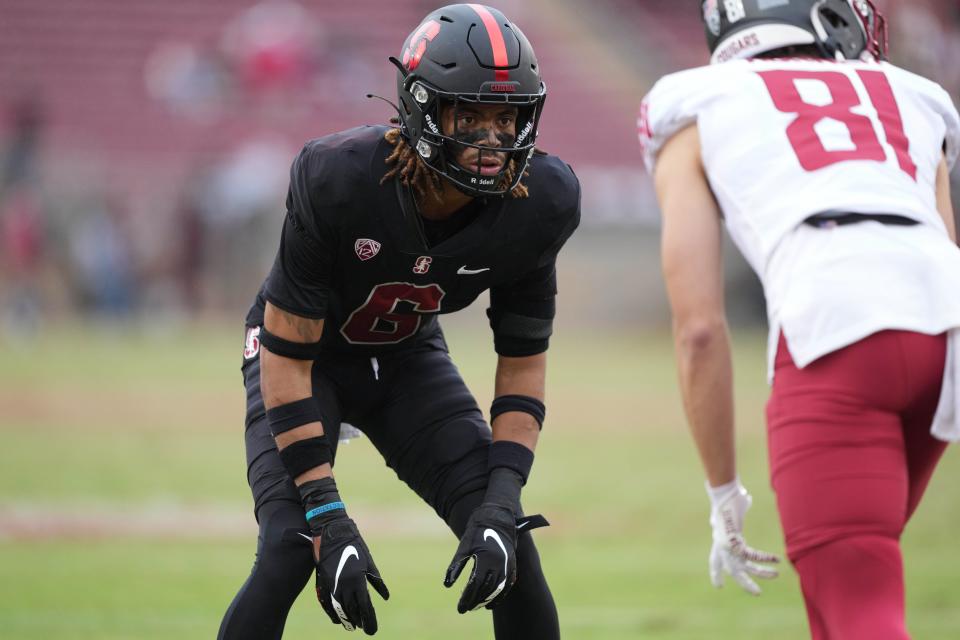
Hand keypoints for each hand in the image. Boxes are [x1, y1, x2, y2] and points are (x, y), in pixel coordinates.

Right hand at [313, 517, 389, 633]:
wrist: (331, 531)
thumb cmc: (353, 543)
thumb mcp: (368, 561)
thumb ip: (375, 580)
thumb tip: (385, 596)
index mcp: (358, 579)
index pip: (364, 606)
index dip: (369, 619)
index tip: (372, 630)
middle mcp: (344, 584)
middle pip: (352, 610)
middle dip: (359, 621)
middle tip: (365, 630)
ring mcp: (332, 583)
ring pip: (339, 608)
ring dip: (346, 619)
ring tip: (352, 627)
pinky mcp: (323, 580)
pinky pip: (326, 602)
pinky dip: (331, 612)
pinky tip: (337, 619)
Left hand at [444, 504, 517, 612]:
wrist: (498, 517)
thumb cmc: (477, 530)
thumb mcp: (464, 547)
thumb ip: (456, 566)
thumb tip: (447, 585)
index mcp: (486, 559)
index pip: (475, 585)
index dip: (467, 598)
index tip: (460, 607)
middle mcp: (499, 564)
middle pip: (486, 590)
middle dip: (476, 601)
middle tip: (465, 609)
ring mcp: (508, 565)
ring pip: (498, 590)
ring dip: (487, 600)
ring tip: (477, 607)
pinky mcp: (512, 565)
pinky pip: (507, 585)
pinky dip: (500, 596)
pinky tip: (491, 604)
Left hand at [708, 482, 779, 594]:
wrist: (723, 494)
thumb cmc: (727, 498)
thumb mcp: (732, 508)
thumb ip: (737, 509)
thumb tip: (745, 497)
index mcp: (719, 540)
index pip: (715, 560)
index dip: (716, 573)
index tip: (719, 586)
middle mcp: (722, 546)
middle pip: (731, 570)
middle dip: (744, 582)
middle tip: (758, 593)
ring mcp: (727, 546)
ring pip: (743, 567)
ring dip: (760, 573)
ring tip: (775, 575)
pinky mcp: (734, 544)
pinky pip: (751, 556)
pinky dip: (764, 558)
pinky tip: (776, 559)